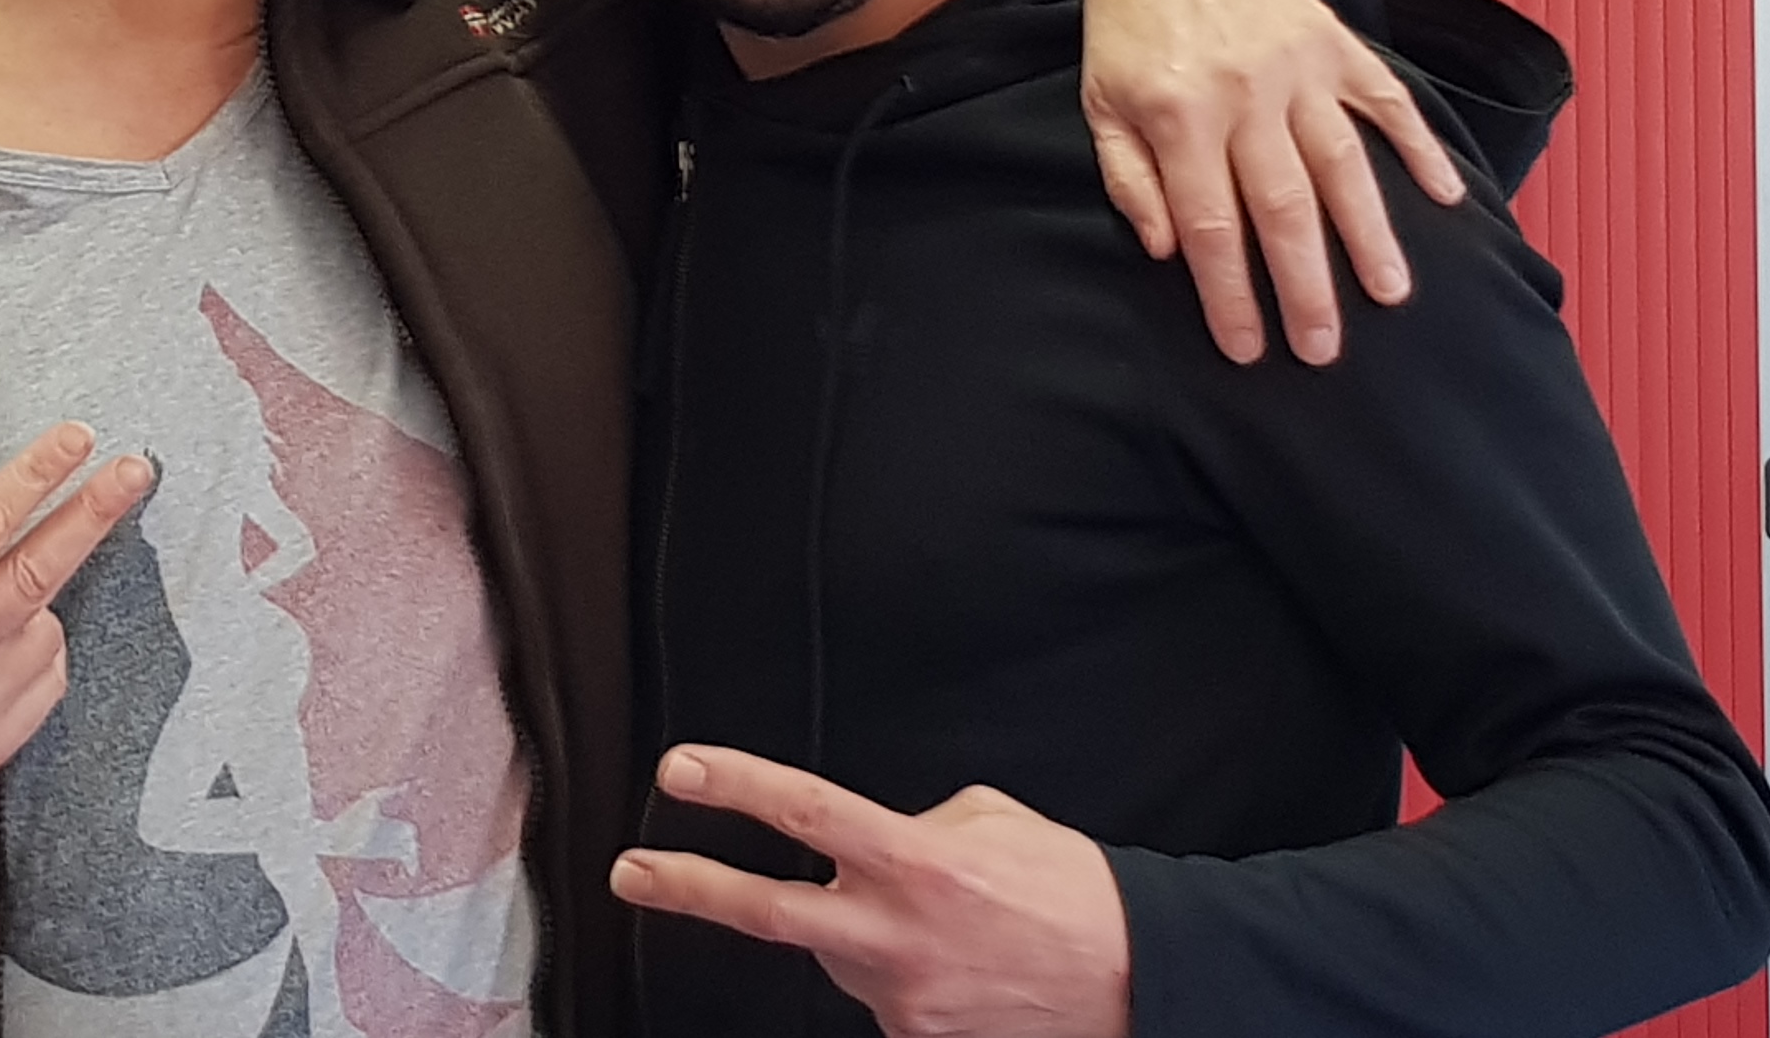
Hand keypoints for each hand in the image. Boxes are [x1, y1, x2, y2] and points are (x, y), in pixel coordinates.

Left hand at [613, 746, 1128, 1037]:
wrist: (1135, 975)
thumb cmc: (1069, 893)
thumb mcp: (992, 821)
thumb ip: (914, 825)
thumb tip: (871, 842)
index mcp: (917, 862)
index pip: (805, 814)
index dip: (735, 787)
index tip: (681, 771)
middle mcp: (899, 934)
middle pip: (766, 912)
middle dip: (687, 889)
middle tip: (633, 871)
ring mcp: (902, 997)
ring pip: (838, 953)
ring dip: (861, 931)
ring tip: (938, 925)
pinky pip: (881, 995)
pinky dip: (900, 974)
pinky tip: (951, 965)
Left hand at [1075, 0, 1462, 366]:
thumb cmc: (1127, 22)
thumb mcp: (1099, 101)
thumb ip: (1128, 178)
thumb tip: (1169, 251)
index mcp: (1178, 115)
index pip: (1211, 228)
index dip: (1231, 296)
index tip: (1250, 350)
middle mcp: (1244, 95)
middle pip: (1283, 209)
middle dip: (1307, 288)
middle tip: (1325, 349)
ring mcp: (1297, 67)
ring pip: (1343, 165)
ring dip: (1370, 235)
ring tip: (1391, 295)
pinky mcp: (1333, 42)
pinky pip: (1386, 100)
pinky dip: (1419, 146)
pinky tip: (1446, 196)